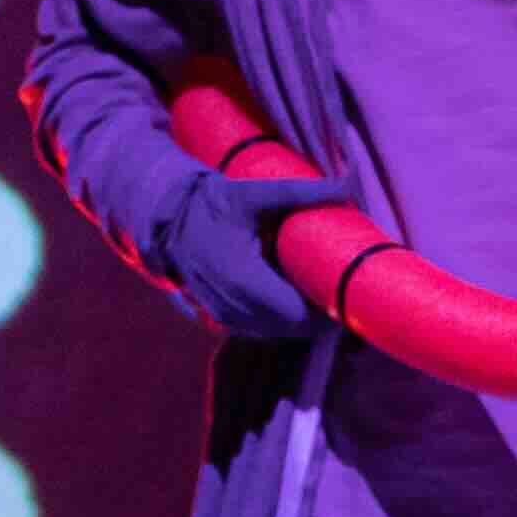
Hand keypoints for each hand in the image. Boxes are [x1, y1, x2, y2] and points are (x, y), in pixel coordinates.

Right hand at [155, 159, 358, 337]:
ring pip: (277, 331)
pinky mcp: (221, 318)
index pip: (296, 314)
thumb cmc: (212, 204)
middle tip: (339, 291)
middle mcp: (231, 305)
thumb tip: (347, 185)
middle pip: (291, 327)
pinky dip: (279, 317)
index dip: (325, 311)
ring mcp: (223, 315)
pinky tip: (292, 295)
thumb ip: (300, 192)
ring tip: (319, 292)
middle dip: (317, 315)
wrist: (169, 219)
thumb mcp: (254, 193)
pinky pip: (261, 328)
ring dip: (299, 318)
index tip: (346, 293)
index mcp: (241, 278)